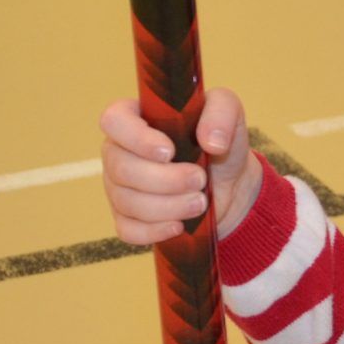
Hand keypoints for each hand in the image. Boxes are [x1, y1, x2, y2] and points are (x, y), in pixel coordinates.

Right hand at [98, 89, 262, 244]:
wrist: (229, 181)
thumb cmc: (219, 139)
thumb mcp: (229, 112)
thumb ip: (222, 113)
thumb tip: (211, 141)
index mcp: (135, 117)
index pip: (114, 120)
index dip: (137, 138)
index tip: (170, 151)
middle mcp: (119, 151)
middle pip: (122, 168)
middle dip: (165, 179)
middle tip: (200, 179)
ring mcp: (118, 186)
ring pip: (127, 201)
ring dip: (168, 206)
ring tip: (200, 202)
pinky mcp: (126, 217)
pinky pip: (128, 230)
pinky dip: (155, 230)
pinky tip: (179, 225)